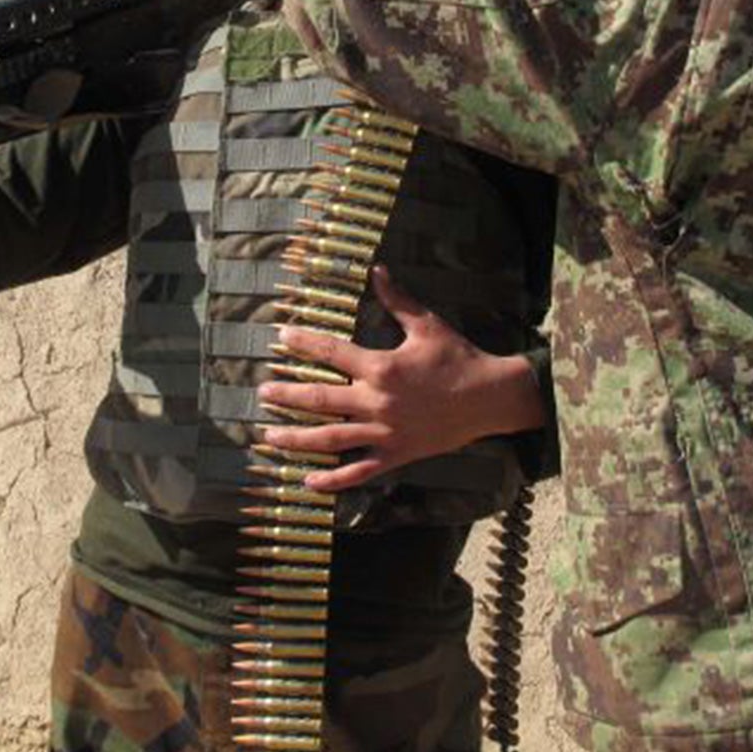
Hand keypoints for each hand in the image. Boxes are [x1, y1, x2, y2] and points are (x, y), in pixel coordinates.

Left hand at [255, 266, 546, 492]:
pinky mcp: (396, 455)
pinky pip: (359, 471)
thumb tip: (377, 270)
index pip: (332, 352)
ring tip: (269, 436)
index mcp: (381, 367)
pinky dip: (333, 479)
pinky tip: (309, 481)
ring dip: (297, 437)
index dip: (304, 342)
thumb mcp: (427, 325)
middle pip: (320, 399)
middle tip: (262, 392)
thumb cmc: (458, 358)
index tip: (281, 337)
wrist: (490, 398)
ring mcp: (384, 433)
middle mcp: (376, 401)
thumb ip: (397, 300)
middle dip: (287, 394)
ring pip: (330, 438)